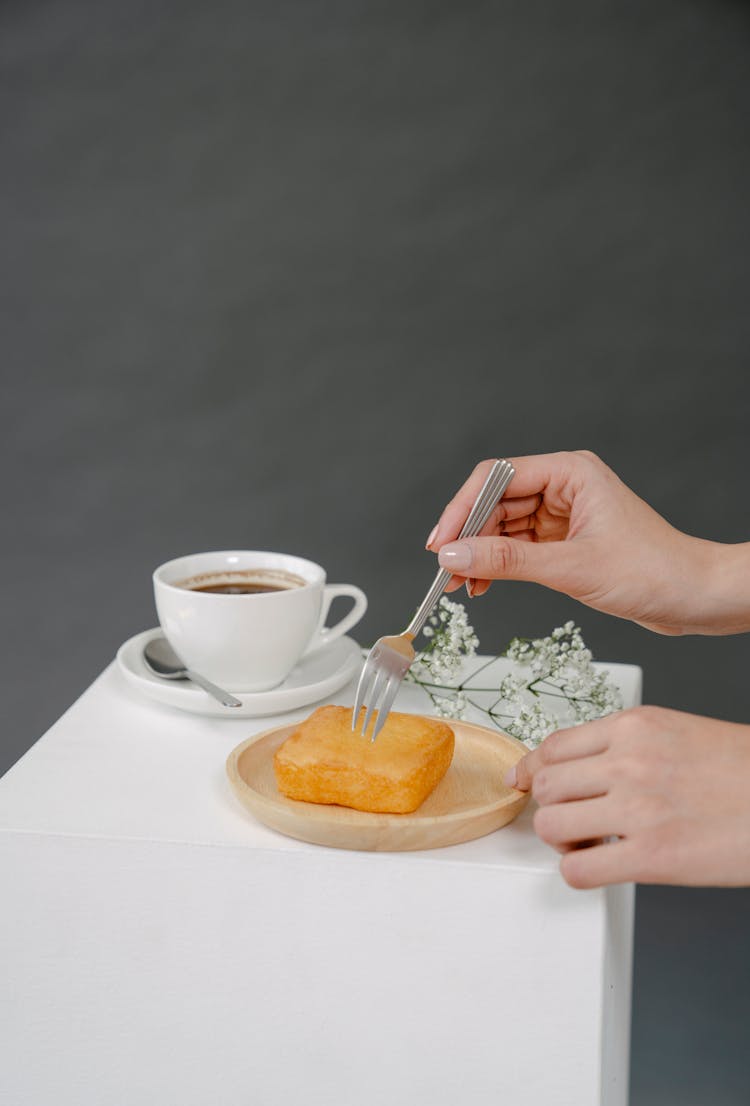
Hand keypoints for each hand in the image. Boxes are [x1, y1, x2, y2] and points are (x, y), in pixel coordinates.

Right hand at [427, 451, 749, 634]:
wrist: (694, 598)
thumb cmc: (653, 572)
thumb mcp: (572, 568)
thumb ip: (507, 561)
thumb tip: (454, 557)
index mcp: (570, 471)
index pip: (497, 477)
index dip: (462, 509)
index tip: (440, 544)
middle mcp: (564, 485)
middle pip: (495, 501)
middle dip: (467, 536)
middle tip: (445, 573)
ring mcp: (563, 512)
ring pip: (501, 525)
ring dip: (479, 554)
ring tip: (461, 586)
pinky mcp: (564, 539)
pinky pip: (516, 545)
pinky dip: (497, 564)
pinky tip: (483, 585)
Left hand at [505, 706, 749, 887]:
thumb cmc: (742, 770)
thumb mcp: (679, 733)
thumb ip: (626, 744)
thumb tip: (580, 767)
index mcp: (635, 726)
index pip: (554, 745)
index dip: (532, 769)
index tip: (526, 781)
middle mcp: (629, 760)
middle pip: (545, 785)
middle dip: (551, 806)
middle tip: (575, 819)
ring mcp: (638, 808)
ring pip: (552, 824)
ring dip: (563, 840)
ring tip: (591, 843)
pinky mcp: (652, 856)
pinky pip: (578, 869)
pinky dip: (579, 872)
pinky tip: (604, 867)